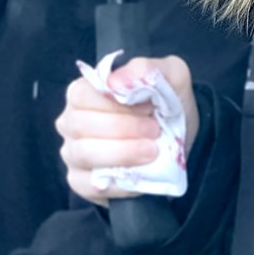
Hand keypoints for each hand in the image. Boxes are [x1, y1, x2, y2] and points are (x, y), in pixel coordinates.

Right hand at [56, 56, 197, 205]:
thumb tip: (117, 79)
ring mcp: (73, 152)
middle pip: (81, 124)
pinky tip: (141, 174)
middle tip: (154, 131)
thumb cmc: (167, 106)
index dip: (115, 103)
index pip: (83, 94)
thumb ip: (148, 69)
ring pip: (83, 152)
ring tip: (152, 150)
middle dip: (123, 128)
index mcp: (86, 92)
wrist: (181, 142)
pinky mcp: (80, 182)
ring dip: (122, 152)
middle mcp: (72, 121)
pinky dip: (118, 182)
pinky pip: (88, 184)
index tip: (148, 108)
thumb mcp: (172, 77)